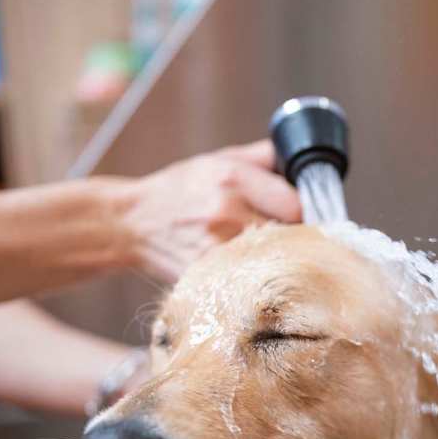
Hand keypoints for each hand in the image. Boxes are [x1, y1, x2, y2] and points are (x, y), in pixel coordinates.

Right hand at [123, 140, 300, 282]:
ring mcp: (216, 247)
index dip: (304, 215)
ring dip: (276, 263)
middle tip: (289, 242)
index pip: (296, 205)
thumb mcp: (219, 159)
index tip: (301, 220)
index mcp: (233, 178)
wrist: (133, 222)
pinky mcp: (208, 275)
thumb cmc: (181, 190)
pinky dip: (253, 280)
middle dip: (294, 241)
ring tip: (267, 257)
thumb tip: (300, 159)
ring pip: (271, 263)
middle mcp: (227, 212)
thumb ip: (263, 158)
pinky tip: (248, 273)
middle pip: (289, 237)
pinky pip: (248, 281)